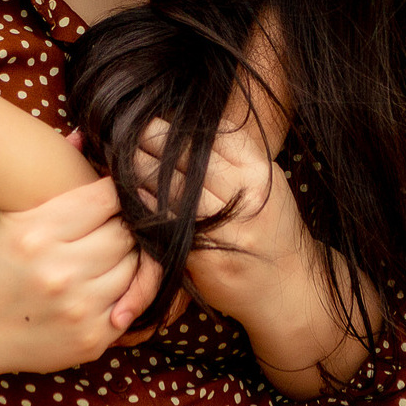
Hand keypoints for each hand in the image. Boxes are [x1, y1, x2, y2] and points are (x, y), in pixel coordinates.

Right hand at [0, 179, 159, 372]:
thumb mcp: (13, 214)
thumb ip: (52, 173)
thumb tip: (87, 132)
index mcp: (37, 232)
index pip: (108, 197)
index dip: (118, 192)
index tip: (116, 194)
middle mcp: (59, 271)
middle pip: (126, 233)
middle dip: (123, 226)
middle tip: (114, 224)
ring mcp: (77, 308)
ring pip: (135, 267)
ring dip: (129, 258)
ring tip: (110, 252)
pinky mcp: (90, 339)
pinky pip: (133, 304)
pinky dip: (129, 292)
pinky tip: (109, 282)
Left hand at [135, 105, 312, 333]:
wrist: (286, 288)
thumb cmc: (270, 229)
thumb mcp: (265, 184)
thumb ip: (233, 156)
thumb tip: (189, 126)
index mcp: (259, 171)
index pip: (210, 135)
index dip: (176, 125)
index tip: (150, 117)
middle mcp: (245, 195)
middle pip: (187, 156)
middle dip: (151, 139)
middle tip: (125, 127)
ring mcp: (224, 226)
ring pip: (172, 185)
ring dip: (140, 167)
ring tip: (119, 153)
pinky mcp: (203, 255)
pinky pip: (165, 221)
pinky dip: (145, 203)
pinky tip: (129, 192)